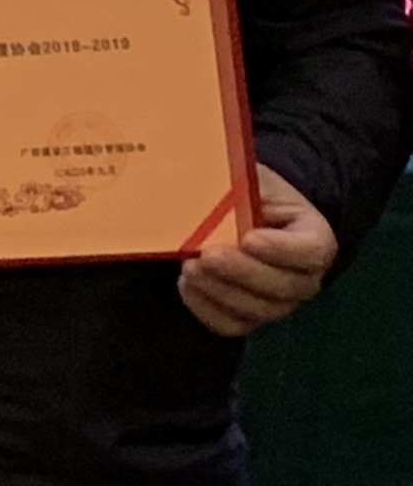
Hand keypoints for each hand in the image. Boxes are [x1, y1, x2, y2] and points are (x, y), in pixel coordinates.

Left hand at [180, 165, 334, 337]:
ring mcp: (278, 302)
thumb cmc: (244, 191)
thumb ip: (237, 184)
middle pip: (285, 286)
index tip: (250, 239)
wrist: (234, 213)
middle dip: (242, 272)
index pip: (312, 250)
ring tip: (191, 266)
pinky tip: (187, 284)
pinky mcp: (248, 315)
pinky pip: (231, 324)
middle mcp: (303, 277)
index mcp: (313, 236)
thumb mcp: (246, 177)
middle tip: (208, 255)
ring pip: (258, 310)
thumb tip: (209, 185)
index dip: (283, 249)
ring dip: (221, 290)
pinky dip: (206, 307)